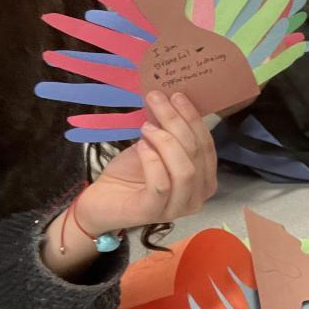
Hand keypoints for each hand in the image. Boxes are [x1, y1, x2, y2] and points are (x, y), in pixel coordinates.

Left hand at [75, 90, 218, 235]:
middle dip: (177, 122)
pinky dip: (152, 161)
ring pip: (185, 170)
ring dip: (165, 141)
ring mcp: (178, 208)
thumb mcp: (154, 146)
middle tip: (157, 100)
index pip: (207, 146)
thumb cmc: (131, 173)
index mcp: (204, 179)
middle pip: (196, 153)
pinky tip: (141, 146)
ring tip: (146, 126)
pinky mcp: (155, 213)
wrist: (102, 200)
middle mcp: (198, 196)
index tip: (176, 95)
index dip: (193, 119)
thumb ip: (169, 132)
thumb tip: (172, 99)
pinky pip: (162, 185)